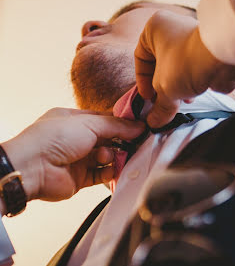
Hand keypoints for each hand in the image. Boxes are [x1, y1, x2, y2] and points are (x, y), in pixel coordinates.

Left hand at [0, 108, 144, 203]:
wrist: (33, 168)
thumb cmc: (53, 139)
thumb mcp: (89, 124)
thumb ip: (117, 126)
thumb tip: (138, 126)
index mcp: (74, 120)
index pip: (104, 119)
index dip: (121, 123)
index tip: (138, 126)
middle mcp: (76, 139)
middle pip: (108, 139)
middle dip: (121, 141)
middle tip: (135, 143)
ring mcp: (78, 158)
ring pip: (106, 157)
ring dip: (114, 157)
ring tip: (112, 157)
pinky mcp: (80, 177)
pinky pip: (101, 174)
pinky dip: (109, 172)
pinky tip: (112, 169)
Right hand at [135, 10, 234, 127]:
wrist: (224, 58)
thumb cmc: (186, 63)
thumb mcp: (165, 89)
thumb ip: (159, 107)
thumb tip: (154, 122)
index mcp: (155, 28)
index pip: (140, 57)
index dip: (142, 81)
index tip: (148, 98)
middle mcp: (174, 30)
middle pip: (160, 64)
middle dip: (162, 87)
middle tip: (163, 104)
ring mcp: (193, 41)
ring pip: (178, 69)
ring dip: (178, 88)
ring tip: (181, 102)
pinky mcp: (208, 54)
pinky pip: (194, 72)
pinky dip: (192, 86)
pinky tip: (194, 98)